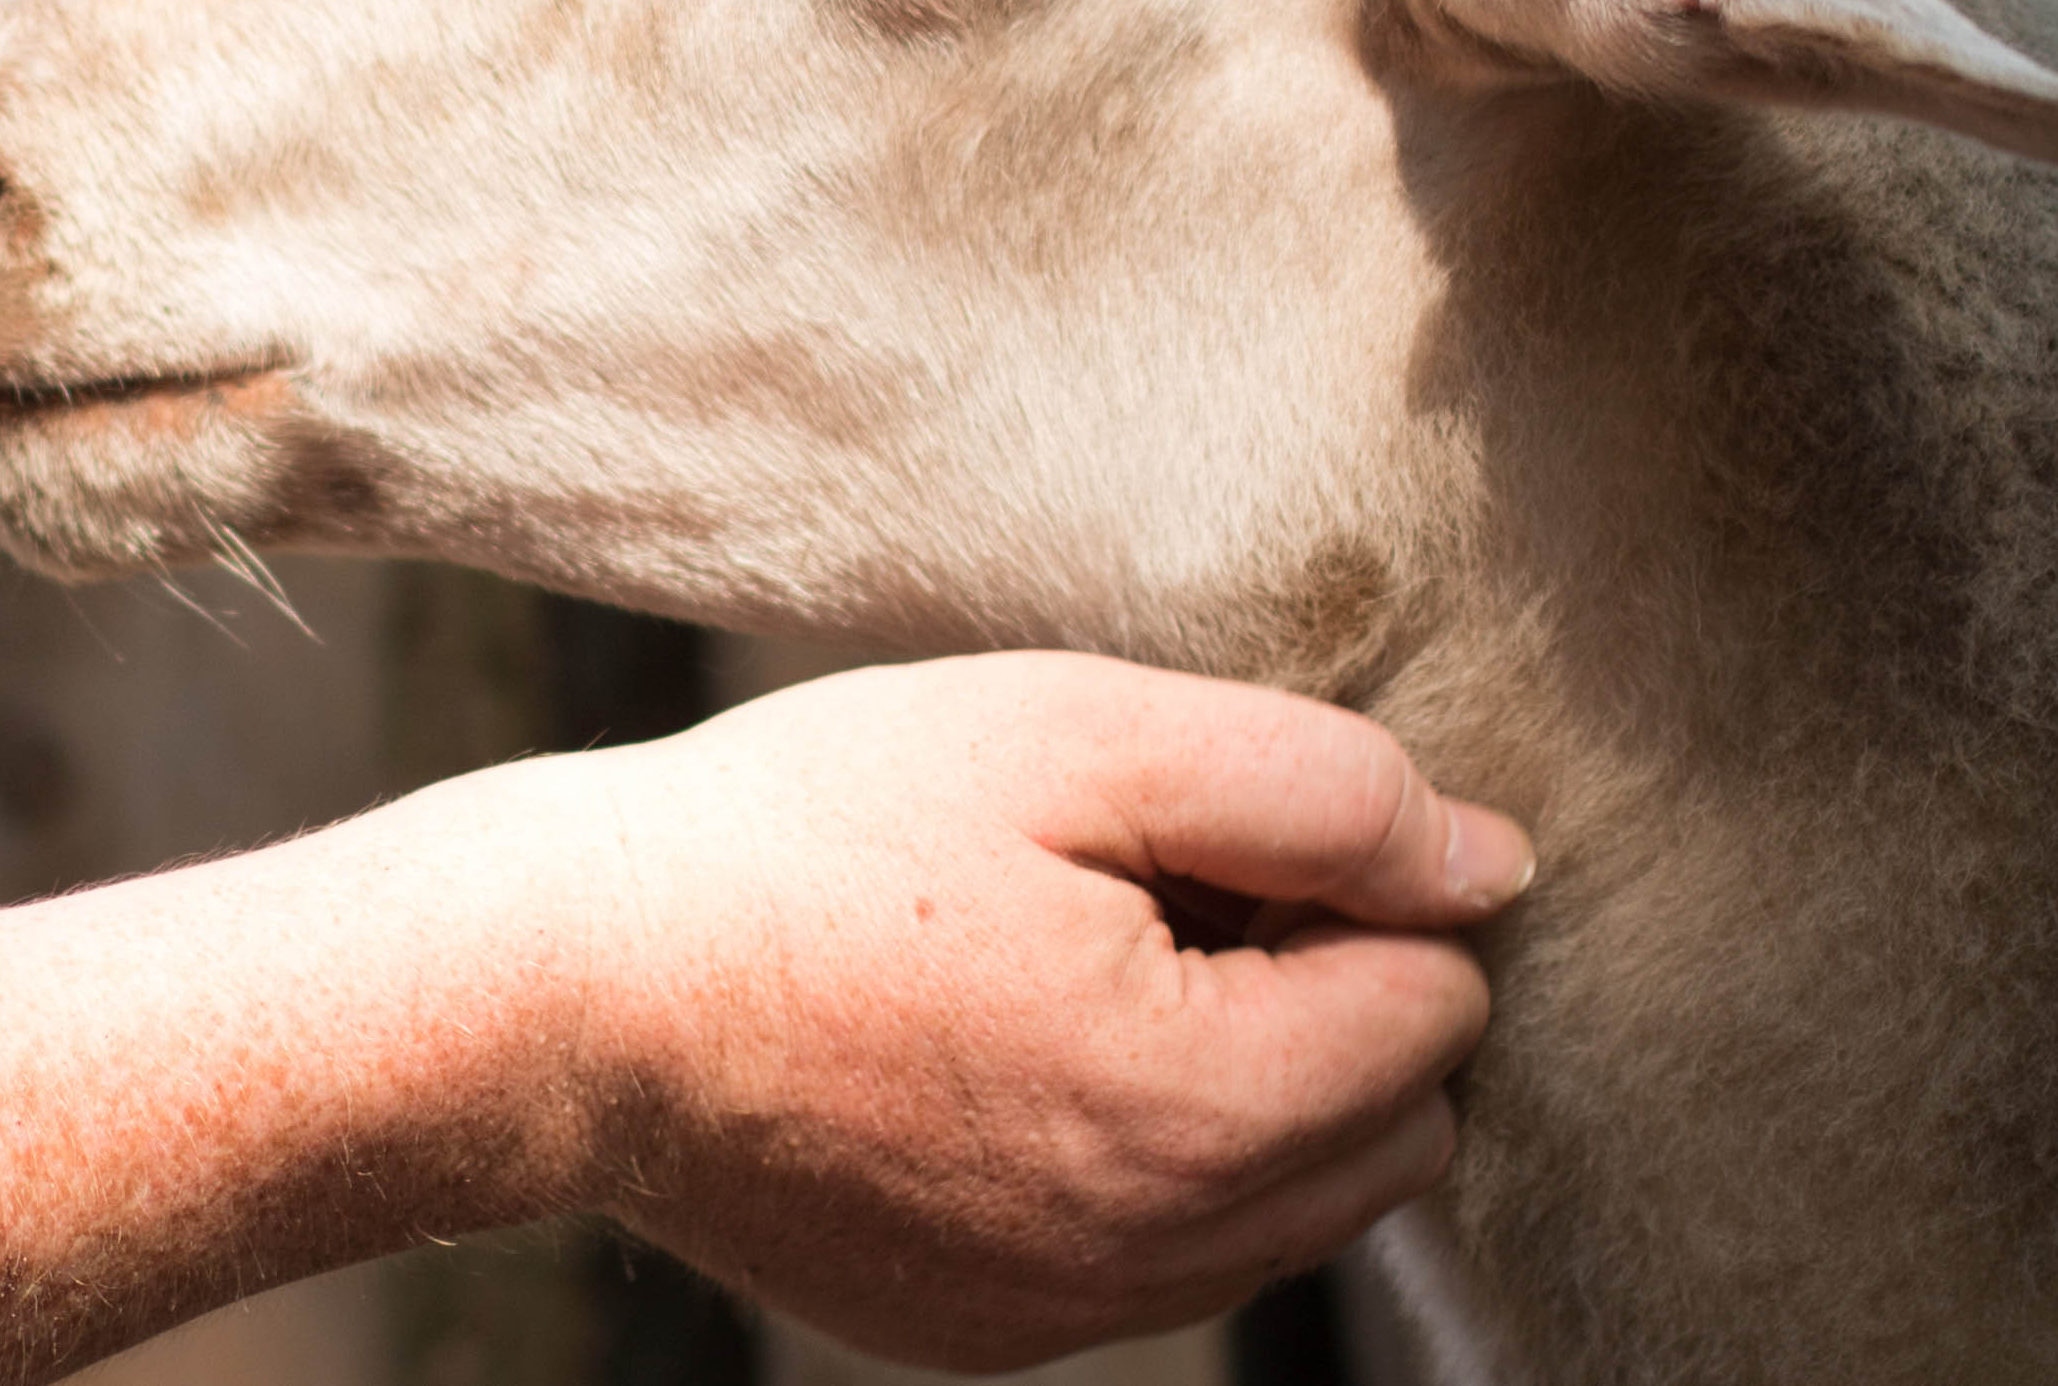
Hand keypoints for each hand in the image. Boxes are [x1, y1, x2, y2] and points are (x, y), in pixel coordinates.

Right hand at [548, 650, 1526, 1372]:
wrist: (571, 988)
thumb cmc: (809, 831)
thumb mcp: (1069, 731)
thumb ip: (1312, 789)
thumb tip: (1486, 862)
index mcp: (1199, 1106)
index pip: (1438, 999)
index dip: (1349, 876)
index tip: (1199, 818)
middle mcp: (1162, 1255)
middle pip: (1399, 1122)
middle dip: (1329, 989)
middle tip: (1149, 874)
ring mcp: (1071, 1313)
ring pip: (1293, 1200)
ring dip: (1249, 1073)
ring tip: (1074, 944)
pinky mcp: (989, 1330)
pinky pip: (1165, 1249)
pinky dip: (1143, 1144)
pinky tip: (1005, 1031)